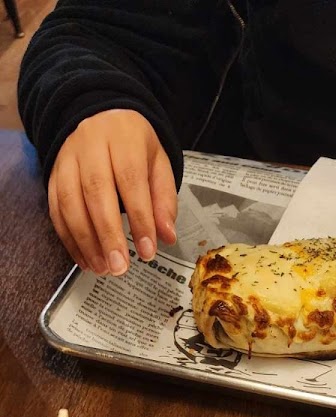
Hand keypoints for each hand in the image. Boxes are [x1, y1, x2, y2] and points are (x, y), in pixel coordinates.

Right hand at [48, 110, 177, 274]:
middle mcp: (91, 145)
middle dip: (108, 235)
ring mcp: (67, 160)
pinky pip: (56, 209)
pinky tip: (84, 260)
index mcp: (123, 138)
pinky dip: (69, 239)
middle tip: (120, 268)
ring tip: (102, 269)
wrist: (96, 114)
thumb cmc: (132, 144)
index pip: (131, 181)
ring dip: (86, 242)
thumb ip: (164, 199)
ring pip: (70, 203)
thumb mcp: (157, 162)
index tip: (148, 252)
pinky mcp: (52, 175)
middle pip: (96, 192)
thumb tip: (167, 236)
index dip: (140, 219)